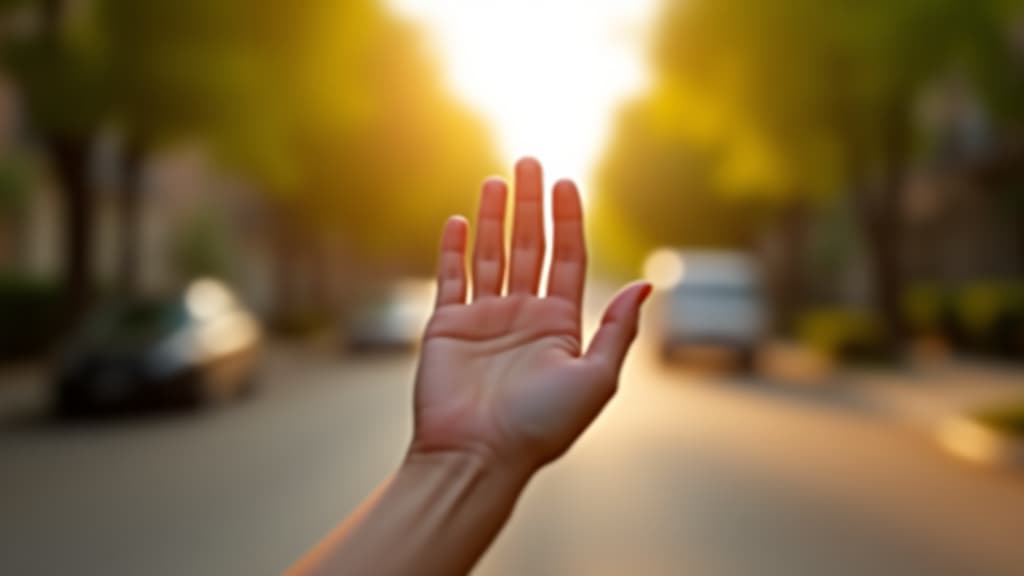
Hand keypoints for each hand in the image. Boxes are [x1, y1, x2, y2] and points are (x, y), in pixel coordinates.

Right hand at [411, 158, 650, 472]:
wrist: (478, 457)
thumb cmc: (540, 426)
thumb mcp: (595, 379)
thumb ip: (616, 331)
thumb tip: (644, 287)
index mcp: (559, 324)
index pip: (566, 258)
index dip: (568, 219)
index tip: (566, 182)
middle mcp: (523, 315)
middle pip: (530, 246)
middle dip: (530, 204)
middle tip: (528, 161)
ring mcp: (484, 319)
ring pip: (491, 255)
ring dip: (494, 217)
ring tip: (495, 180)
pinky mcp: (447, 326)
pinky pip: (450, 279)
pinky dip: (453, 249)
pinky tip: (459, 222)